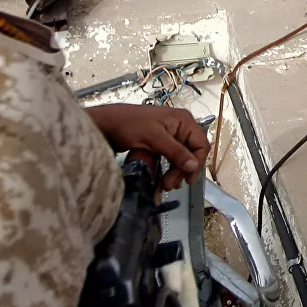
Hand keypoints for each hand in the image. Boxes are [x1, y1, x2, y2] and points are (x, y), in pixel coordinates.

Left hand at [88, 103, 209, 190]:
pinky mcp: (160, 144)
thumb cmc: (129, 124)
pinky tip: (164, 180)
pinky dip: (168, 170)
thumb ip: (176, 152)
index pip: (201, 144)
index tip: (187, 179)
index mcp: (183, 121)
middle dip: (182, 171)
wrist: (106, 123)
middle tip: (169, 185)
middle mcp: (180, 128)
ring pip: (181, 158)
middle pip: (191, 153)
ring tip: (165, 185)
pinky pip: (170, 159)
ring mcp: (170, 136)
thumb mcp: (154, 138)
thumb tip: (194, 166)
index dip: (197, 163)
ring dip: (175, 173)